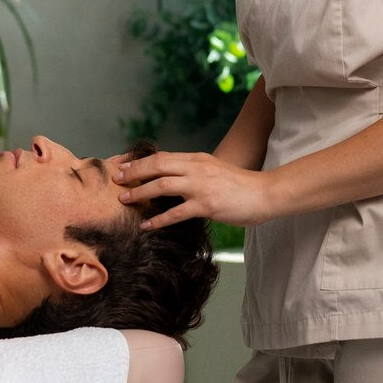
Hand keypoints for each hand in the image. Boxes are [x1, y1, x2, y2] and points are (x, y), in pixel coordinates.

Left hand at [116, 150, 272, 229]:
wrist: (265, 194)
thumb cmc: (239, 186)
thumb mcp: (213, 170)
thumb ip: (193, 171)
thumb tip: (170, 177)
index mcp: (197, 159)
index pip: (162, 157)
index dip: (140, 162)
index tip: (123, 167)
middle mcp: (196, 168)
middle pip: (157, 166)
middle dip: (134, 172)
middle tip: (116, 179)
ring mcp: (201, 186)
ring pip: (162, 185)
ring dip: (140, 192)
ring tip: (125, 200)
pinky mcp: (207, 205)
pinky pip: (176, 213)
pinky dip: (158, 220)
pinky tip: (146, 226)